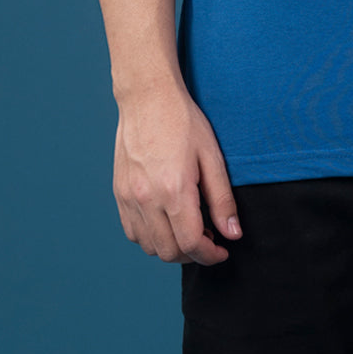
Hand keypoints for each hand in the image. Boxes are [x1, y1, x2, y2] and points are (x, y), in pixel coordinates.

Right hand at [113, 80, 241, 264]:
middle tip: (209, 238)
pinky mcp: (119, 192)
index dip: (210, 255)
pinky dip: (151, 237)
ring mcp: (129, 197)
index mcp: (174, 190)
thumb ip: (222, 200)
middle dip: (193, 254)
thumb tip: (233, 234)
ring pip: (149, 246)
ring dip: (171, 248)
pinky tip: (167, 221)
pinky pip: (132, 231)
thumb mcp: (212, 157)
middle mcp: (147, 198)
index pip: (191, 243)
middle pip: (169, 251)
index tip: (222, 251)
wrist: (148, 98)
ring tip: (189, 229)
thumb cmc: (183, 122)